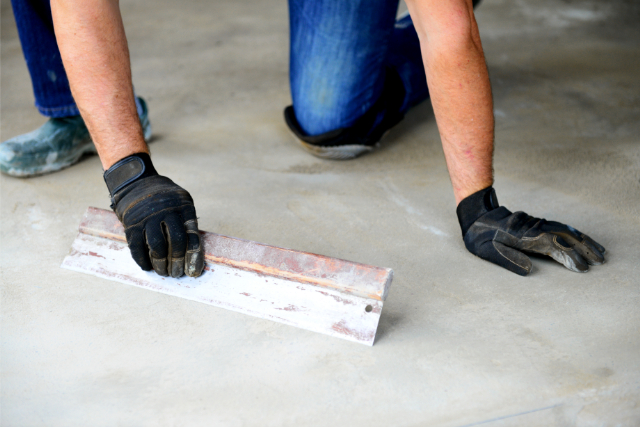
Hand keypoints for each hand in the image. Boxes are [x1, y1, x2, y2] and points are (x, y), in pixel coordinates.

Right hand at [104, 153, 204, 277]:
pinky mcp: (131, 224)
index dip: (194, 255)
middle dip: (178, 262)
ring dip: (162, 264)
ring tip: (164, 272)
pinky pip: (137, 247)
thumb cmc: (165, 199)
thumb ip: (187, 224)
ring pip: (157, 246)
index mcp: (183, 206)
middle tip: (177, 274)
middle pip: (176, 242)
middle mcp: (166, 211)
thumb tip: (194, 257)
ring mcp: (148, 217)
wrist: (136, 183)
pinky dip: (143, 260)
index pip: (192, 234)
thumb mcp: (181, 203)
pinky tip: (148, 267)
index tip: (194, 271)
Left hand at [457, 187, 604, 275]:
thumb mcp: (488, 251)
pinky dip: (574, 234)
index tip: (583, 268)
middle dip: (584, 248)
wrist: (477, 217)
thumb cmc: (481, 237)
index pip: (554, 246)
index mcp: (525, 237)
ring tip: (600, 251)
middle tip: (601, 261)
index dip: (569, 257)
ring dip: (584, 240)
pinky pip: (560, 228)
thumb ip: (508, 260)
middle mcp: (535, 229)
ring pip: (566, 231)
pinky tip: (583, 240)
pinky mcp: (537, 224)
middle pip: (565, 237)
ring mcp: (537, 225)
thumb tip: (530, 271)